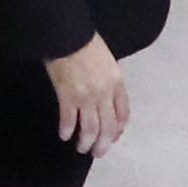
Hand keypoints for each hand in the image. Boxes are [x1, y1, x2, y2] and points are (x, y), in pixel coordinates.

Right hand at [47, 38, 129, 157]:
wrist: (67, 34)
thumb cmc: (85, 42)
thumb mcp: (106, 60)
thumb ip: (108, 80)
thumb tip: (103, 96)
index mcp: (116, 83)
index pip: (123, 114)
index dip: (118, 130)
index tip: (113, 137)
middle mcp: (104, 93)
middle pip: (107, 127)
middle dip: (103, 143)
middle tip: (97, 152)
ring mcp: (86, 96)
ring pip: (90, 128)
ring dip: (86, 142)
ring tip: (81, 148)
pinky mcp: (67, 96)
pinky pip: (69, 120)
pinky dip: (67, 130)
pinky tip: (64, 135)